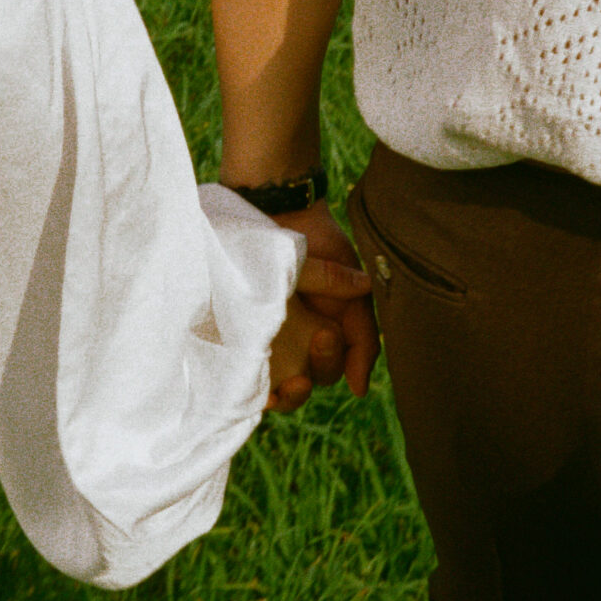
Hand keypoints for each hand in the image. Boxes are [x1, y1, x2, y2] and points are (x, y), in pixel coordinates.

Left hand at [264, 206, 379, 411]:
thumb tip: (359, 387)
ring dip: (286, 395)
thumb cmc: (316, 241)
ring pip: (278, 388)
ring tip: (289, 384)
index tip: (327, 334)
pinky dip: (255, 390)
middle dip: (316, 369)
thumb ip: (360, 331)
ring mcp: (267, 342)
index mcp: (324, 333)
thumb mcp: (345, 280)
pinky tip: (260, 388)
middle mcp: (295, 343)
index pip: (331, 368)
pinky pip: (247, 377)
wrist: (275, 206)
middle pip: (308, 381)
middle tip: (317, 338)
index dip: (334, 361)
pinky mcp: (240, 337)